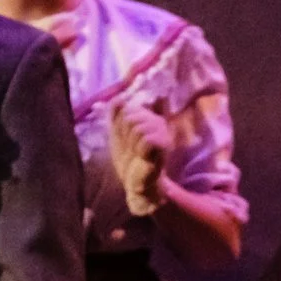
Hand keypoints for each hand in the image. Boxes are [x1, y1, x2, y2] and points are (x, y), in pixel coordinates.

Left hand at [110, 101, 172, 216]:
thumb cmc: (128, 159)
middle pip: (130, 116)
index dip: (120, 126)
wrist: (135, 183)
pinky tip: (143, 157)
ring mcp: (163, 131)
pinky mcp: (165, 144)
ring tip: (137, 153)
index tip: (125, 140)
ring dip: (131, 144)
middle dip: (124, 134)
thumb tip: (119, 98)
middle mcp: (157, 120)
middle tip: (131, 149)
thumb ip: (116, 115)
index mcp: (146, 116)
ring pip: (137, 126)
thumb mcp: (117, 134)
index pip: (126, 109)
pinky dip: (140, 150)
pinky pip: (146, 138)